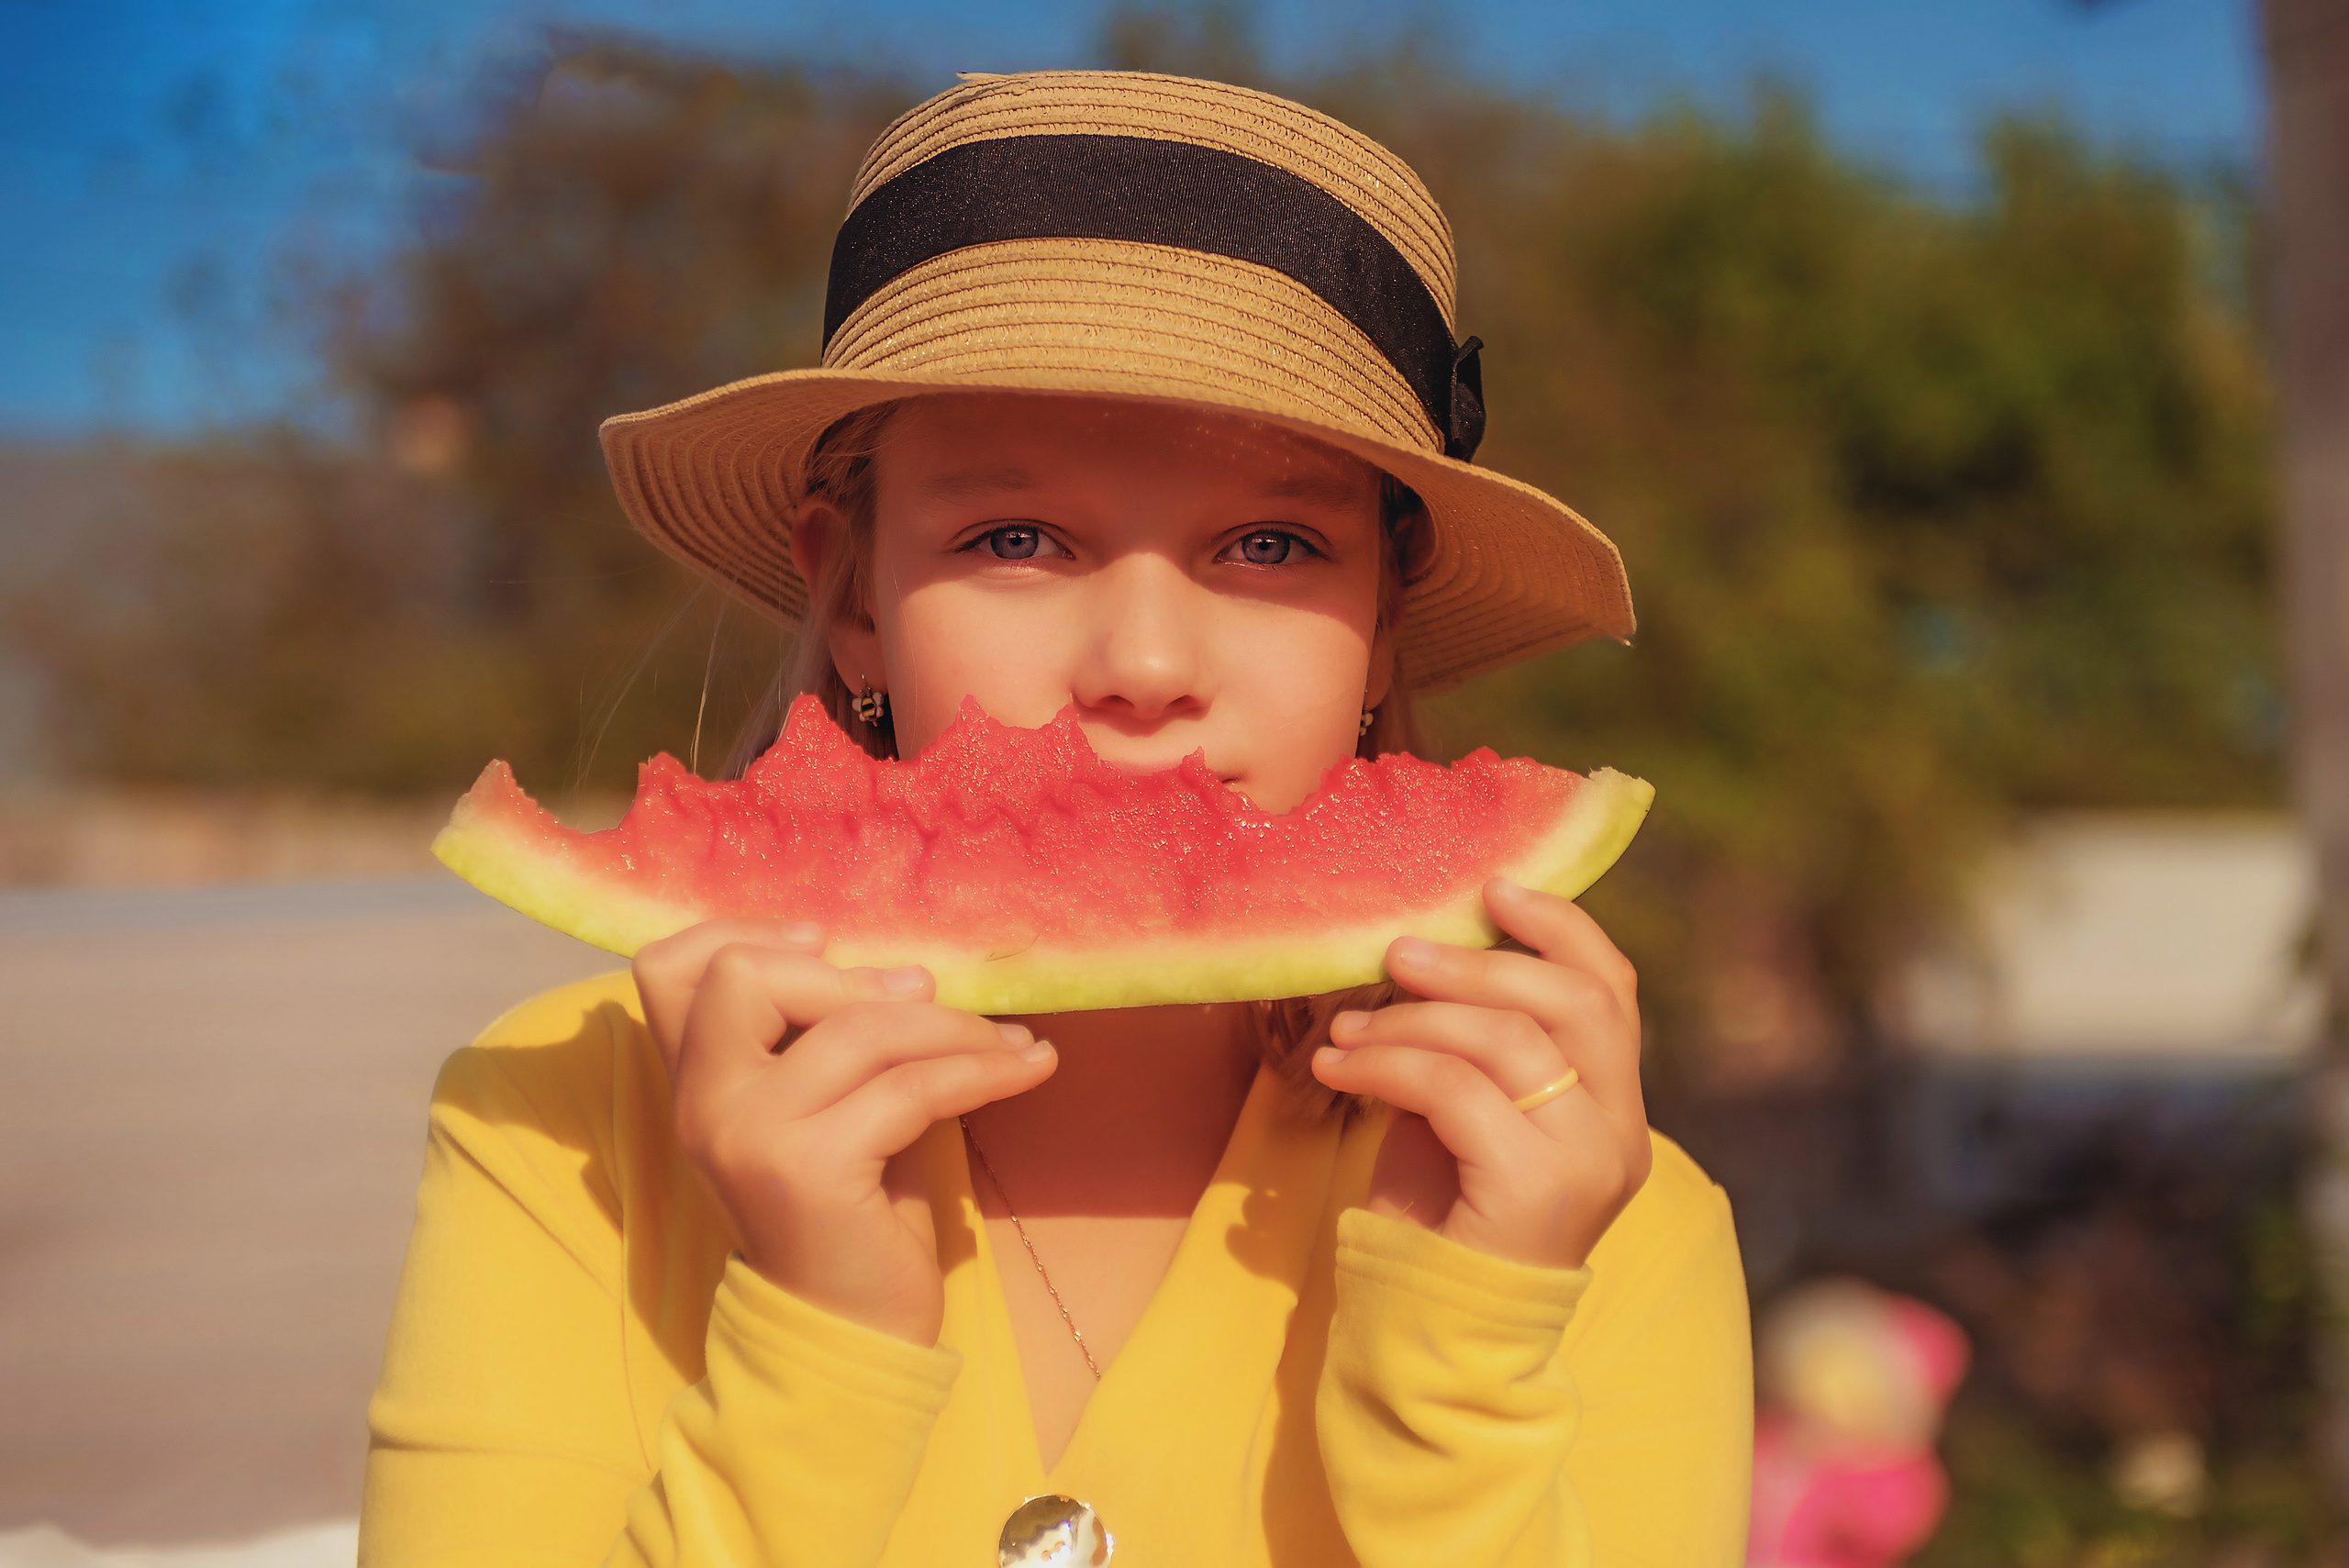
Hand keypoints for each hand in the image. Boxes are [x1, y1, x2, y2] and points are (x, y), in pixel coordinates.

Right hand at [633, 921, 1057, 1344]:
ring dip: (951, 1025)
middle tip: (931, 1000)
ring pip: (856, 1026)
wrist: (849, 1336)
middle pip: (744, 976)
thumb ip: (826, 1041)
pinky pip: (912, 1085)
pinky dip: (983, 1069)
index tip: (827, 944)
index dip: (742, 933)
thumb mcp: (828, 1110)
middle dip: (856, 977)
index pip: (669, 969)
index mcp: (696, 1084)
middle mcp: (703, 1103)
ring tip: (1006, 1042)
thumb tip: (907, 969)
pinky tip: (1030, 1068)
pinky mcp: (809, 1167)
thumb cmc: (852, 1216)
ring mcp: (748, 1133)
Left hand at [1310, 879, 1649, 1269]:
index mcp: (1616, 1109)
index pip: (1613, 991)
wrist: (1434, 1336)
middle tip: (1396, 953)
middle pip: (1570, 1001)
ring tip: (1348, 1027)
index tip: (1493, 889)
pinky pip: (1456, 1089)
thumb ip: (1478, 1046)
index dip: (1560, 928)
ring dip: (1411, 1018)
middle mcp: (1620, 1133)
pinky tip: (1337, 1070)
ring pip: (1507, 1039)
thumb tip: (1426, 951)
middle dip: (1477, 962)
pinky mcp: (1535, 1187)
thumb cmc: (1444, 1219)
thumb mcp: (1468, 1116)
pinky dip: (1386, 1066)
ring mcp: (1587, 1160)